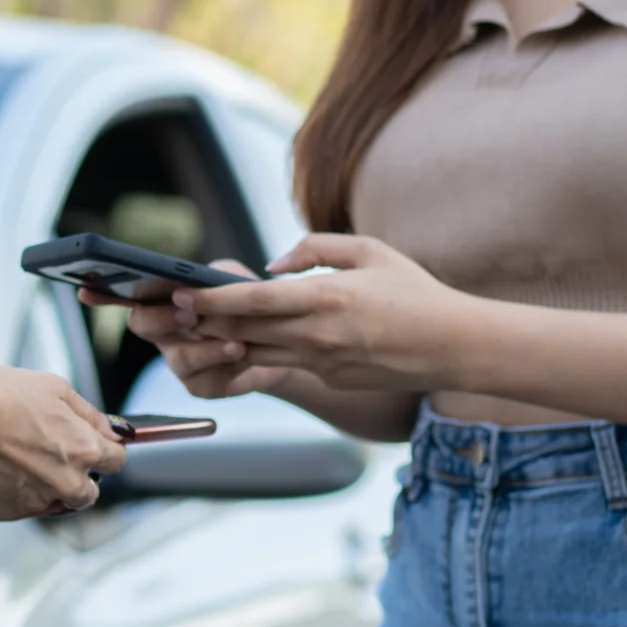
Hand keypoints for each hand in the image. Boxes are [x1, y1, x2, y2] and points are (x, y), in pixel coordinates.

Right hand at [0, 366, 126, 519]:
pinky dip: (20, 492)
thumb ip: (89, 414)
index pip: (116, 461)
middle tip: (58, 455)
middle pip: (89, 492)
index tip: (99, 446)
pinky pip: (25, 507)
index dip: (107, 450)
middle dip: (80, 477)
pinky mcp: (9, 511)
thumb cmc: (0, 396)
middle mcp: (66, 482)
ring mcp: (37, 500)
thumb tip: (110, 430)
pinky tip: (6, 467)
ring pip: (56, 501)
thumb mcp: (56, 388)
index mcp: (84, 450)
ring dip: (49, 486)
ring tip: (25, 458)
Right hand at [81, 260, 291, 399]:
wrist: (284, 343)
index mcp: (165, 302)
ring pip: (177, 357)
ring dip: (205, 346)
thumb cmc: (252, 306)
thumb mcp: (234, 280)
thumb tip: (194, 287)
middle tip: (189, 313)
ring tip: (233, 339)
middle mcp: (165, 332)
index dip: (103, 294)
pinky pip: (202, 379)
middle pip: (142, 325)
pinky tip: (240, 352)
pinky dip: (223, 362)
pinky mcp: (200, 385)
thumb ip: (213, 277)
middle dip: (163, 318)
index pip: (126, 295)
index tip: (86, 288)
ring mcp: (179, 360)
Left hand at [179, 235, 470, 391]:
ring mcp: (322, 362)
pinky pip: (285, 361)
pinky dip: (260, 350)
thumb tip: (270, 266)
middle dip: (204, 322)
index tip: (183, 292)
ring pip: (256, 352)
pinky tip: (242, 339)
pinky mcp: (330, 378)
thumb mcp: (369, 250)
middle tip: (174, 310)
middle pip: (243, 331)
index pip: (253, 301)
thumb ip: (314, 249)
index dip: (212, 299)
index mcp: (326, 297)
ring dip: (223, 340)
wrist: (452, 347)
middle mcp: (317, 335)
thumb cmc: (413, 291)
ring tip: (195, 324)